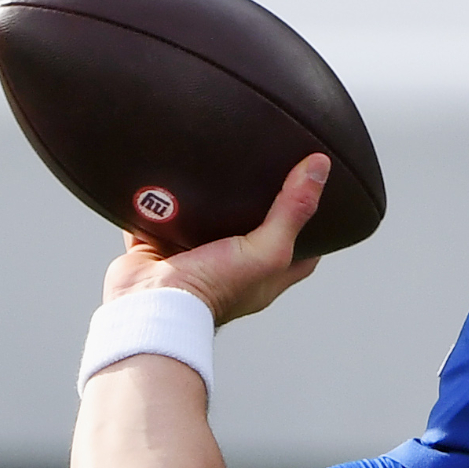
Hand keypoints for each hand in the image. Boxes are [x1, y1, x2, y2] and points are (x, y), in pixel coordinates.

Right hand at [102, 154, 329, 324]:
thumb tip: (318, 168)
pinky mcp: (161, 248)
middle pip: (253, 228)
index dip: (311, 221)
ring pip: (206, 220)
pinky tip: (170, 177)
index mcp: (267, 273)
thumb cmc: (213, 290)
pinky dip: (163, 200)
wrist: (150, 303)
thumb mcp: (268, 249)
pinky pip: (161, 218)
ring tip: (219, 164)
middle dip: (258, 203)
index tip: (314, 190)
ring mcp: (196, 256)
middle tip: (264, 170)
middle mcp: (234, 266)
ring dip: (209, 199)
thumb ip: (292, 211)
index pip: (303, 245)